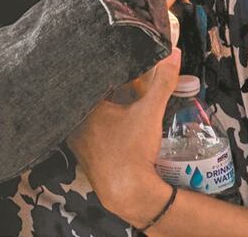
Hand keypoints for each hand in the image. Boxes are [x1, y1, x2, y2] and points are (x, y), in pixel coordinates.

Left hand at [68, 51, 181, 227]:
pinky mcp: (83, 157)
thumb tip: (173, 54)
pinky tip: (115, 128)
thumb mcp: (150, 113)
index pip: (93, 81)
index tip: (122, 71)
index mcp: (84, 107)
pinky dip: (102, 128)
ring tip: (121, 102)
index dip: (108, 74)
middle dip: (108, 91)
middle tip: (125, 86)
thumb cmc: (134, 150)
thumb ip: (161, 82)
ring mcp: (76, 142)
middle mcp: (74, 123)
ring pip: (89, 117)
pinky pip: (90, 134)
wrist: (129, 192)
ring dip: (104, 111)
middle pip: (90, 98)